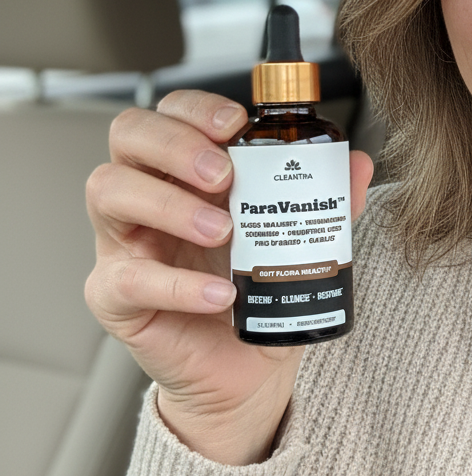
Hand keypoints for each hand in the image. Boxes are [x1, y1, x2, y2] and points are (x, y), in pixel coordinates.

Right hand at [85, 89, 373, 465]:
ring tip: (223, 231)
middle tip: (224, 175)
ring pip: (109, 190)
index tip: (236, 123)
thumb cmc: (261, 291)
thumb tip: (357, 163)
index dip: (196, 107)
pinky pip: (127, 277)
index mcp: (186, 169)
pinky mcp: (115, 297)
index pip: (170, 112)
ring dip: (170, 203)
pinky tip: (218, 294)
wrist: (249, 368)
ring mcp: (124, 242)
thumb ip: (326, 199)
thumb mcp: (300, 239)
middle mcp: (146, 194)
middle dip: (176, 144)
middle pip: (128, 135)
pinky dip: (176, 283)